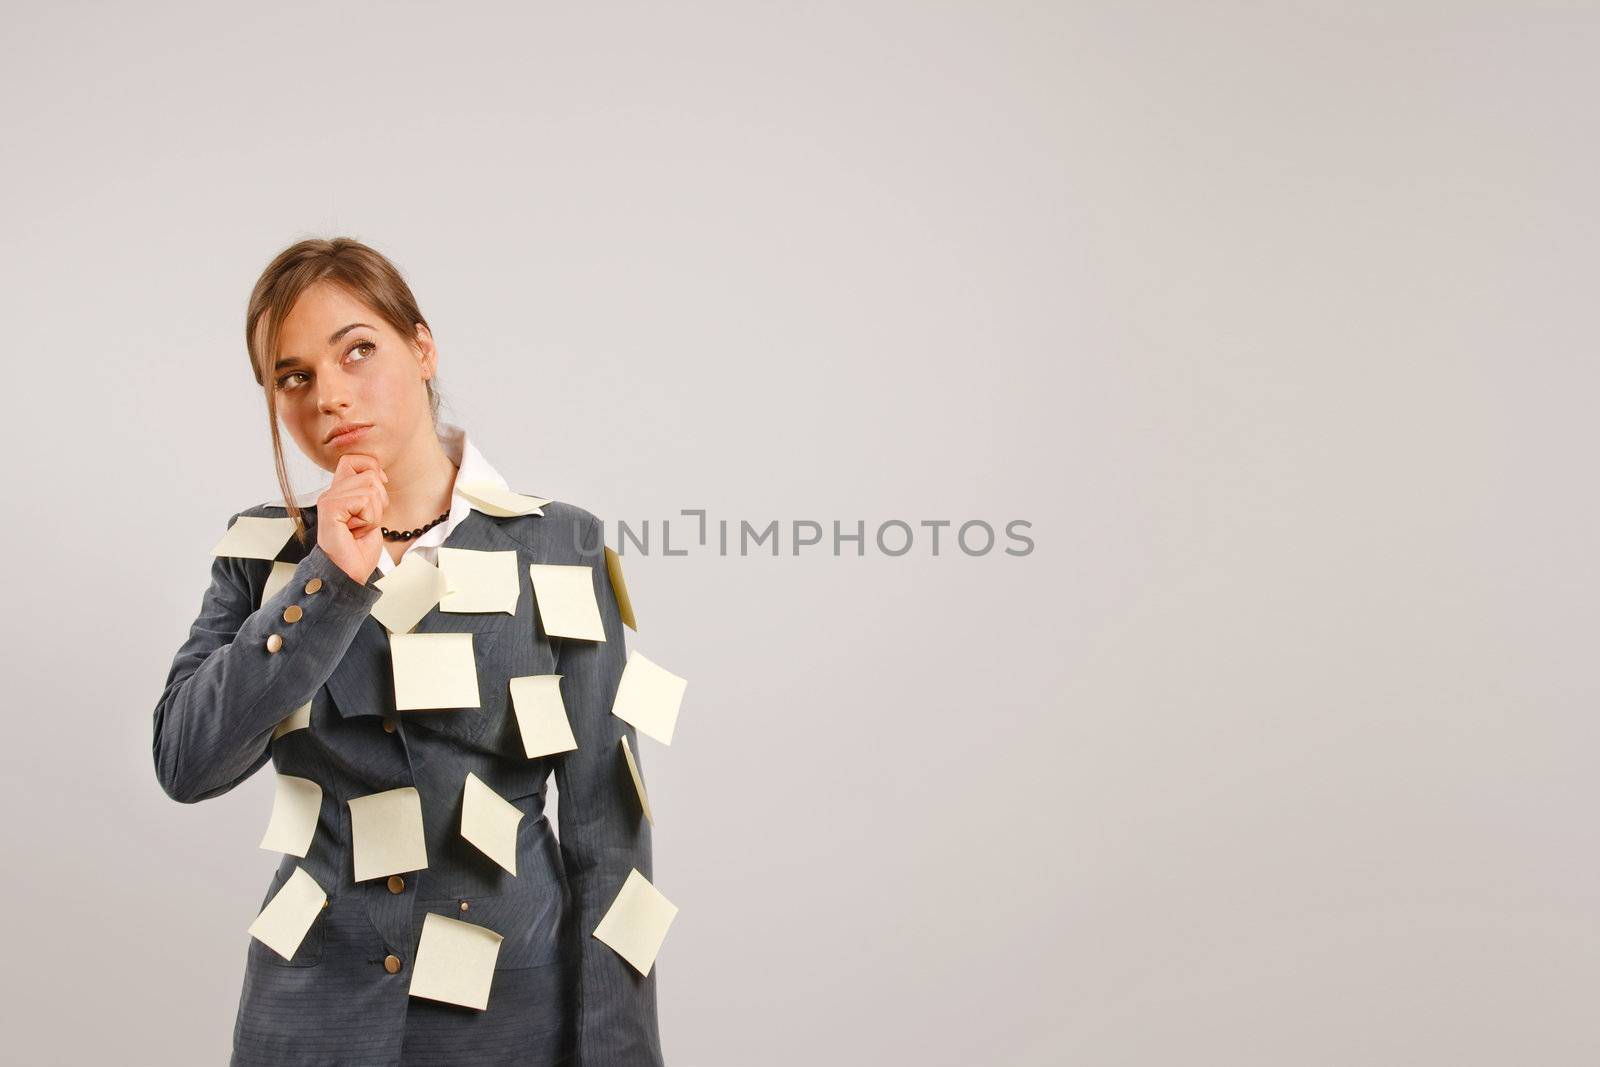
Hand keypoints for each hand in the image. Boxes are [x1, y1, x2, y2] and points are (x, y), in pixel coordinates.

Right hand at [316, 453, 389, 584]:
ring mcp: (329, 500)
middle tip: (365, 521)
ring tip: (359, 527)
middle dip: (379, 500)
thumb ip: (370, 491)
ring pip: (370, 487)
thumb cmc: (358, 549)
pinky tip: (356, 530)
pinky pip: (363, 500)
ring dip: (374, 513)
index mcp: (339, 491)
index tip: (378, 494)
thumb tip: (379, 474)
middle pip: (369, 473)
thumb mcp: (371, 513)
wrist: (349, 573)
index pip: (354, 459)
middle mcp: (331, 492)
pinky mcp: (330, 509)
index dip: (372, 470)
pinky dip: (369, 519)